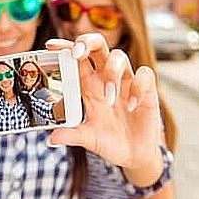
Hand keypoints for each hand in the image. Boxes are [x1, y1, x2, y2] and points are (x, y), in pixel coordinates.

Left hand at [46, 34, 161, 169]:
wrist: (134, 156)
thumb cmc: (108, 142)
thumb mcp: (89, 139)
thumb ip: (72, 136)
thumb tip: (51, 139)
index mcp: (88, 86)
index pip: (76, 59)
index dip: (65, 48)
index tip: (51, 46)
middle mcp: (106, 79)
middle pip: (98, 47)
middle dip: (88, 42)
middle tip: (78, 53)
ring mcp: (126, 82)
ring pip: (119, 56)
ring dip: (112, 72)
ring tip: (110, 98)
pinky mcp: (146, 89)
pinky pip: (144, 74)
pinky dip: (137, 87)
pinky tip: (131, 105)